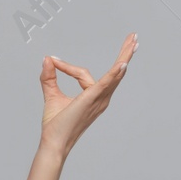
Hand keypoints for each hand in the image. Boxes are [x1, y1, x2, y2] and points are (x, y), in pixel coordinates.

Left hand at [38, 32, 135, 156]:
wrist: (53, 142)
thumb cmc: (55, 125)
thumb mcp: (51, 95)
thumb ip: (49, 77)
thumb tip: (47, 59)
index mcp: (93, 97)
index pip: (83, 73)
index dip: (67, 67)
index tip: (53, 61)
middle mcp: (101, 98)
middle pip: (115, 71)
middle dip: (125, 53)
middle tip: (133, 37)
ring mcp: (99, 99)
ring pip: (115, 74)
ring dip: (125, 56)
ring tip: (133, 41)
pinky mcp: (92, 99)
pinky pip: (106, 83)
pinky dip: (114, 73)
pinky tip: (122, 63)